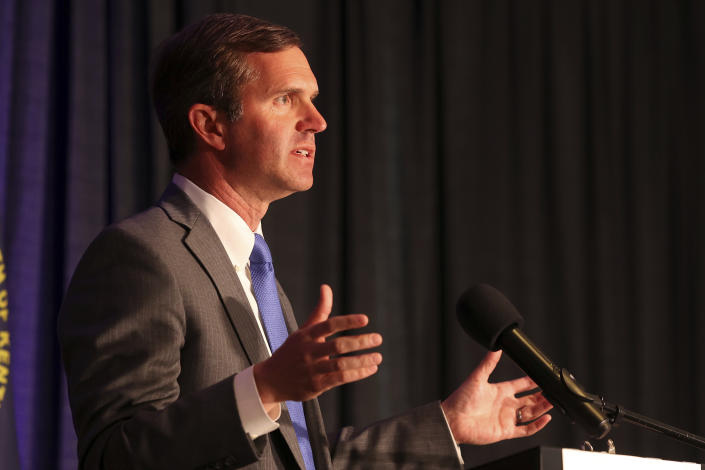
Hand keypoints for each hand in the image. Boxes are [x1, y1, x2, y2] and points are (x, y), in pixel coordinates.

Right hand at [254, 284, 382, 409]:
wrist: (271, 380)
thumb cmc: (292, 352)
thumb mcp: (304, 330)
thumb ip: (320, 310)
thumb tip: (326, 287)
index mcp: (306, 335)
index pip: (329, 325)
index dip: (348, 321)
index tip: (365, 319)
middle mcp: (309, 352)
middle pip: (338, 346)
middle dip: (360, 342)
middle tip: (378, 338)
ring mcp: (312, 370)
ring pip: (341, 365)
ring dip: (362, 361)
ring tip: (378, 357)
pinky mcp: (315, 386)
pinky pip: (340, 379)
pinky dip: (358, 374)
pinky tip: (370, 369)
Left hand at [441, 350, 551, 444]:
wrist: (453, 420)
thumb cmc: (460, 399)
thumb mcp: (477, 378)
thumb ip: (488, 363)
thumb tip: (495, 347)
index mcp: (500, 391)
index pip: (521, 385)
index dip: (532, 381)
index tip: (542, 376)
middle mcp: (505, 404)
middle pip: (530, 400)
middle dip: (542, 395)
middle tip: (553, 390)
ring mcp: (507, 418)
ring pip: (531, 413)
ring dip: (542, 408)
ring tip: (553, 402)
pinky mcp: (506, 431)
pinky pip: (526, 430)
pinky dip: (537, 425)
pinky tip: (545, 418)